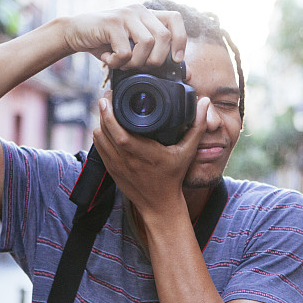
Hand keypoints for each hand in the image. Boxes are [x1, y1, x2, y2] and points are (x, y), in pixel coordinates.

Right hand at [62, 4, 187, 67]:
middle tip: (140, 67)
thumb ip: (151, 53)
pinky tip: (109, 59)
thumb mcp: (132, 47)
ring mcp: (125, 15)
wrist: (75, 33)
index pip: (175, 19)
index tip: (176, 59)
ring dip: (135, 62)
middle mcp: (139, 11)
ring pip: (147, 44)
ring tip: (122, 63)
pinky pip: (125, 51)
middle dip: (155, 60)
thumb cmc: (106, 44)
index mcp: (148, 15)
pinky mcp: (111, 23)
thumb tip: (181, 70)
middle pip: (164, 37)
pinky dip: (117, 63)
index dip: (180, 40)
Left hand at [92, 92, 212, 217]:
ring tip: (107, 111)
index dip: (109, 112)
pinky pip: (99, 147)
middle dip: (103, 111)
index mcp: (143, 152)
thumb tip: (204, 102)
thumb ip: (196, 126)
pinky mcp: (111, 170)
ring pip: (98, 137)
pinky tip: (106, 127)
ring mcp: (116, 165)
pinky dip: (100, 135)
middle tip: (108, 98)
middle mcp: (126, 159)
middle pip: (104, 129)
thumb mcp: (187, 152)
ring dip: (100, 122)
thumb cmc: (173, 178)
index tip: (111, 97)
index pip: (118, 130)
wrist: (159, 205)